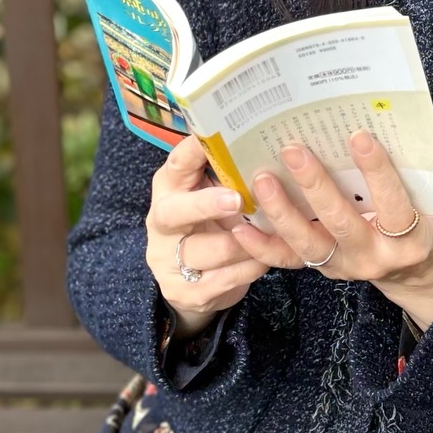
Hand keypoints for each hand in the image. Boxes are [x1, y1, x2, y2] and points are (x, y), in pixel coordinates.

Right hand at [145, 134, 263, 336]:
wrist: (191, 282)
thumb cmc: (210, 225)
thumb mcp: (211, 195)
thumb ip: (226, 174)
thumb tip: (263, 140)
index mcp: (168, 190)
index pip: (175, 165)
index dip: (193, 152)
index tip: (215, 142)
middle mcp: (161, 224)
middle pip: (175, 212)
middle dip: (206, 205)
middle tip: (237, 199)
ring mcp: (169, 261)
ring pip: (210, 250)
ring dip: (246, 242)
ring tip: (270, 234)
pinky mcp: (185, 292)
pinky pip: (227, 279)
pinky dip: (251, 267)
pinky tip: (265, 259)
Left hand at [229, 129, 432, 306]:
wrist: (418, 274)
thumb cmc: (425, 224)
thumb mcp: (432, 204)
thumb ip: (409, 176)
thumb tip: (376, 125)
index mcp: (410, 238)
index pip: (393, 203)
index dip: (377, 171)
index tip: (358, 136)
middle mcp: (375, 257)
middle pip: (342, 222)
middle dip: (315, 185)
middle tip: (294, 150)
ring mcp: (345, 267)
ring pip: (308, 242)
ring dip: (282, 210)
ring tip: (262, 178)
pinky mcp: (324, 271)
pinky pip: (289, 261)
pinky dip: (263, 246)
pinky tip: (241, 225)